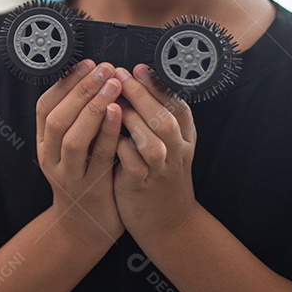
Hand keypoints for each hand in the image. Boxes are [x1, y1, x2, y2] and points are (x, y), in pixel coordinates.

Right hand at [36, 59, 124, 243]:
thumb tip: (93, 80)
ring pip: (74, 137)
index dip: (65, 83)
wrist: (86, 227)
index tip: (87, 63)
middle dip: (81, 89)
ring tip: (113, 84)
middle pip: (58, 118)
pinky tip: (118, 113)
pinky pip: (98, 156)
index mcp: (44, 144)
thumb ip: (77, 121)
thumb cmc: (85, 178)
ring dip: (93, 107)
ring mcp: (68, 174)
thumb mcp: (72, 149)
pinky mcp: (90, 188)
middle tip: (104, 68)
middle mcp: (51, 157)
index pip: (45, 107)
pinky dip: (107, 132)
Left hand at [113, 64, 198, 243]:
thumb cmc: (160, 176)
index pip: (177, 105)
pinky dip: (122, 149)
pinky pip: (133, 165)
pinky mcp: (142, 187)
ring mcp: (160, 171)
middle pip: (164, 118)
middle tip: (120, 75)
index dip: (158, 86)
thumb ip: (157, 118)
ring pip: (152, 142)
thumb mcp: (168, 146)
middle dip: (141, 94)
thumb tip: (133, 82)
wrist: (168, 223)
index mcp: (183, 137)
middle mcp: (176, 152)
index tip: (138, 68)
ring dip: (132, 120)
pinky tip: (107, 136)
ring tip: (113, 101)